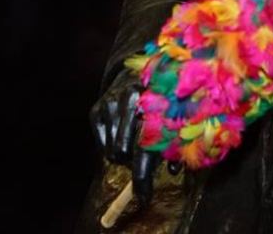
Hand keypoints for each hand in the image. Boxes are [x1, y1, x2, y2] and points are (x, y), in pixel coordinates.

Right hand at [90, 67, 161, 203]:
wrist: (135, 75)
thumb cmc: (159, 102)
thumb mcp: (170, 117)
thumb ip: (173, 142)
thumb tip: (175, 170)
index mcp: (157, 102)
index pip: (147, 147)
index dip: (144, 176)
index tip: (143, 197)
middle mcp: (133, 99)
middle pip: (127, 150)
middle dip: (134, 169)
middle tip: (140, 174)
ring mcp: (112, 103)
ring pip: (113, 151)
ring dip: (124, 156)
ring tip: (133, 145)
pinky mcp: (97, 108)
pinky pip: (102, 144)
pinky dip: (111, 147)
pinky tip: (121, 135)